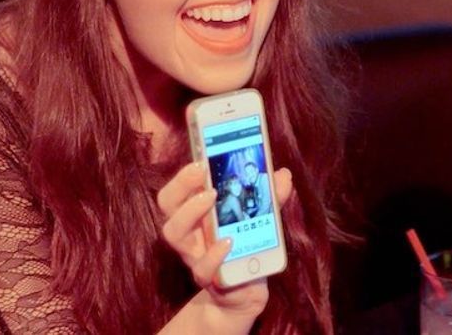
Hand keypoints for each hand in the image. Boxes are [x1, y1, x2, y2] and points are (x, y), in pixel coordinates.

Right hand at [156, 162, 292, 332]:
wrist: (244, 293)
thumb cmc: (246, 249)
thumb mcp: (261, 219)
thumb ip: (271, 197)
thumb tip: (283, 174)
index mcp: (198, 215)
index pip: (178, 190)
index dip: (183, 174)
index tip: (201, 158)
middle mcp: (190, 234)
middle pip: (168, 205)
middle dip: (181, 184)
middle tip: (203, 172)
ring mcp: (196, 256)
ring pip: (174, 234)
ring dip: (191, 211)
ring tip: (213, 197)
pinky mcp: (211, 279)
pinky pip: (203, 269)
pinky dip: (214, 255)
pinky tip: (228, 243)